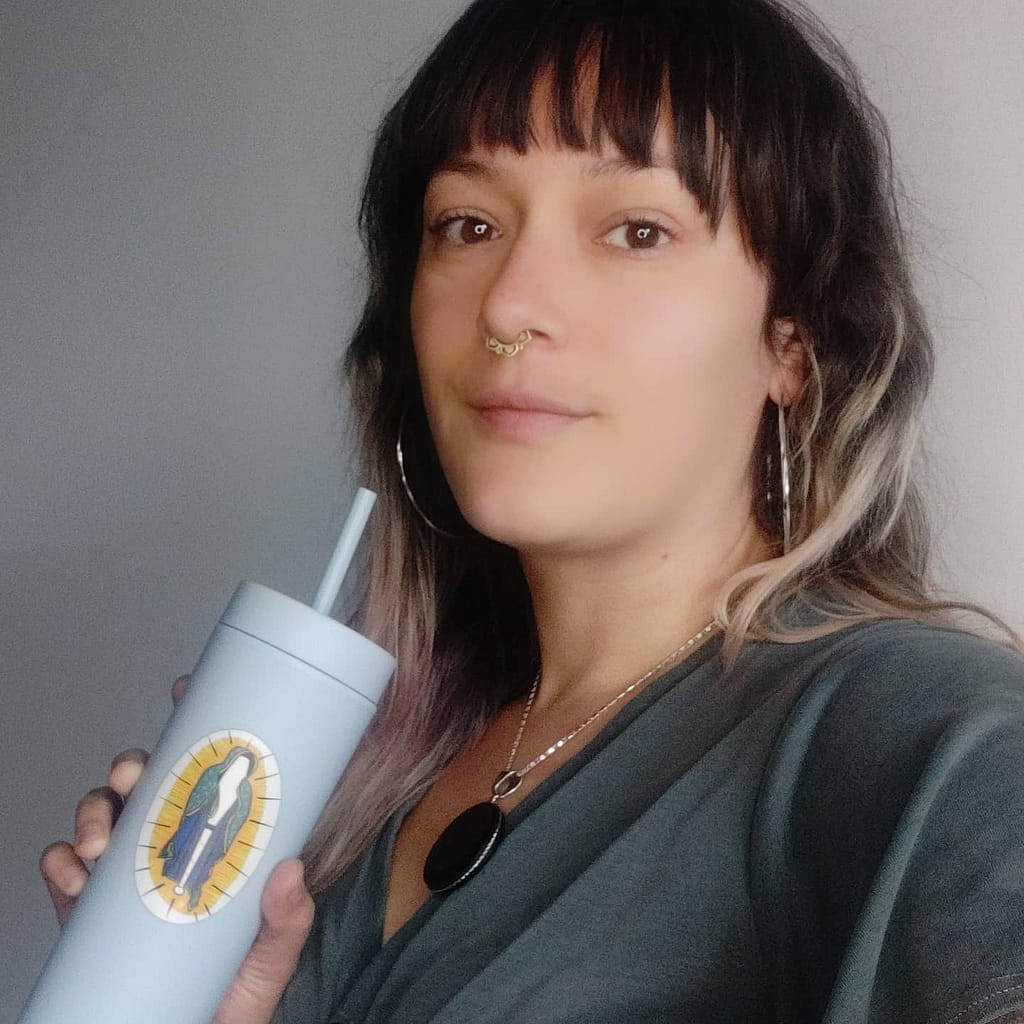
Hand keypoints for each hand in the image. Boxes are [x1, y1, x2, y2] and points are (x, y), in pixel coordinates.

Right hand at [39, 675, 314, 1023]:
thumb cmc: (234, 996)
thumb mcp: (271, 959)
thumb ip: (288, 923)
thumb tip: (288, 873)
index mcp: (219, 841)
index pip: (206, 770)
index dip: (193, 723)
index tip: (185, 691)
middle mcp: (173, 846)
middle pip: (147, 780)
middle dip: (133, 766)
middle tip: (134, 780)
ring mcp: (130, 875)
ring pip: (104, 814)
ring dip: (95, 811)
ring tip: (100, 841)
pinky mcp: (92, 912)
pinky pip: (66, 870)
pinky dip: (61, 862)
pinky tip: (72, 872)